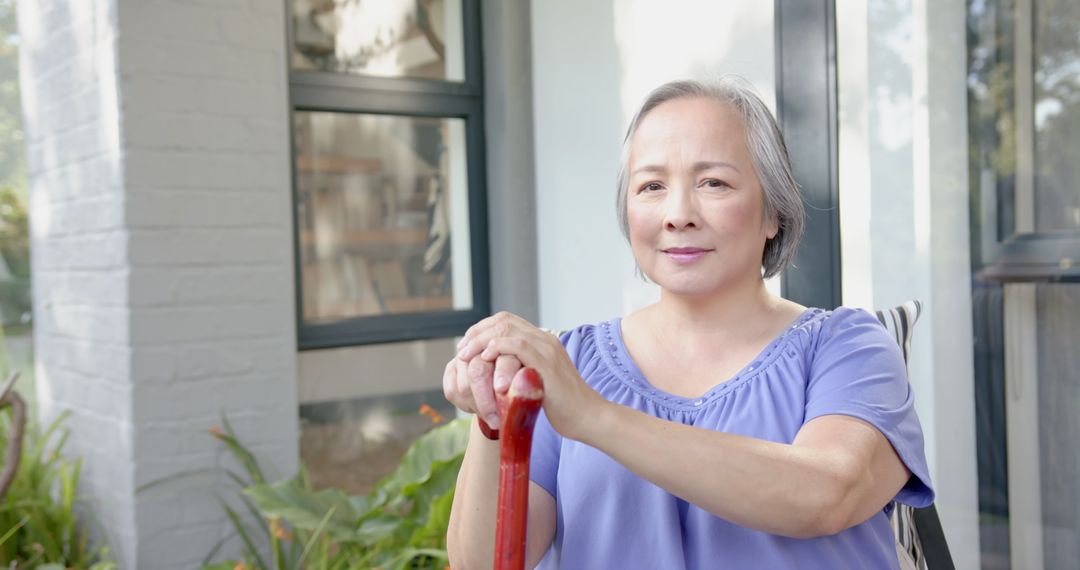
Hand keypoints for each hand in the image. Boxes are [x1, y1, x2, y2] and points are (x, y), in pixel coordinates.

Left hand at [455, 312, 604, 439]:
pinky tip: (484, 357)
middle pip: (504, 320)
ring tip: (466, 354)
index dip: (483, 329)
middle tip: (462, 349)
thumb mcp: (538, 381)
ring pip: (507, 329)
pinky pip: (518, 346)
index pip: (507, 320)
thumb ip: (523, 370)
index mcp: (543, 341)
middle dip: (477, 332)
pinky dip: (497, 347)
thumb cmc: (563, 406)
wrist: (587, 417)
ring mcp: (547, 350)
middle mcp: (545, 340)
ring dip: (481, 340)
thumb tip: (499, 373)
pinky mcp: (547, 364)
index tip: (467, 345)